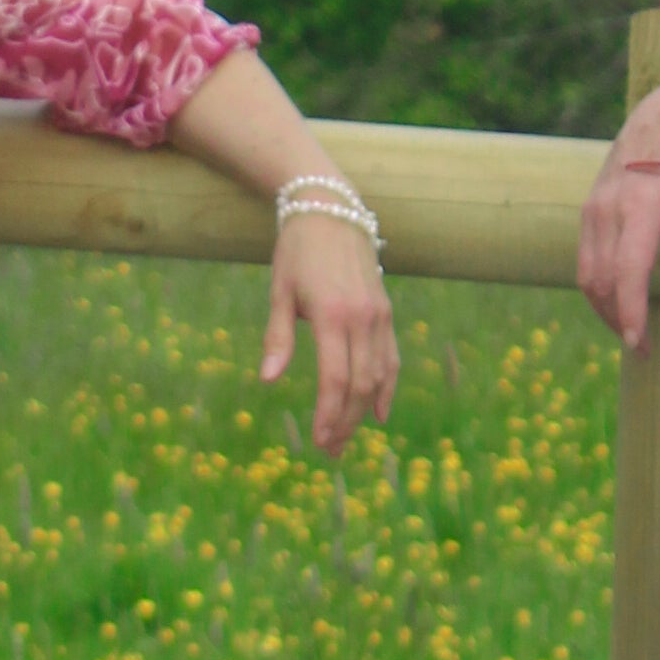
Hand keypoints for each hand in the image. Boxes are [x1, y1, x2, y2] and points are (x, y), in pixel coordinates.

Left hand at [261, 211, 397, 457]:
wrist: (330, 208)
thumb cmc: (297, 251)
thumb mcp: (280, 292)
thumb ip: (278, 338)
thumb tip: (268, 381)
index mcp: (332, 316)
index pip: (334, 380)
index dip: (327, 415)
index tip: (317, 442)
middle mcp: (362, 319)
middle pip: (360, 386)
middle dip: (345, 423)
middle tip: (329, 451)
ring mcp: (379, 316)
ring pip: (379, 376)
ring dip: (364, 412)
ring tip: (345, 437)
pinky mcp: (386, 312)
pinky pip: (391, 358)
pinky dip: (387, 388)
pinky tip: (379, 413)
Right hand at [577, 75, 659, 352]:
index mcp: (640, 206)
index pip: (628, 271)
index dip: (631, 312)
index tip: (640, 344)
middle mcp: (607, 209)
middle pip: (601, 280)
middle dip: (618, 319)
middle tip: (643, 347)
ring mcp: (592, 209)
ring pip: (587, 274)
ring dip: (605, 307)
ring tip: (631, 328)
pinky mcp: (588, 210)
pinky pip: (586, 259)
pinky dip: (599, 286)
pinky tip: (620, 298)